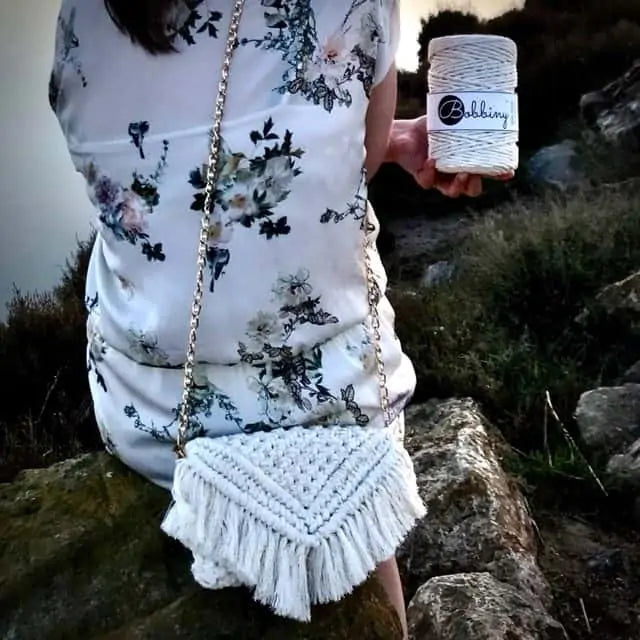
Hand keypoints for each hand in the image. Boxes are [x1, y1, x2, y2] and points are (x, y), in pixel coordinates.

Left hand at [389, 116, 513, 197]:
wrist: (404, 133)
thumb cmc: (430, 126)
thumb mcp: (451, 119)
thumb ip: (467, 117)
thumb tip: (486, 100)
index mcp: (466, 161)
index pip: (487, 171)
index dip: (499, 174)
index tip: (508, 172)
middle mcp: (455, 173)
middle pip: (471, 189)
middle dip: (476, 185)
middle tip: (476, 174)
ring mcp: (439, 178)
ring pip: (452, 191)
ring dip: (459, 186)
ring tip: (461, 174)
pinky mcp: (423, 178)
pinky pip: (428, 182)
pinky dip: (430, 173)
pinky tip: (431, 162)